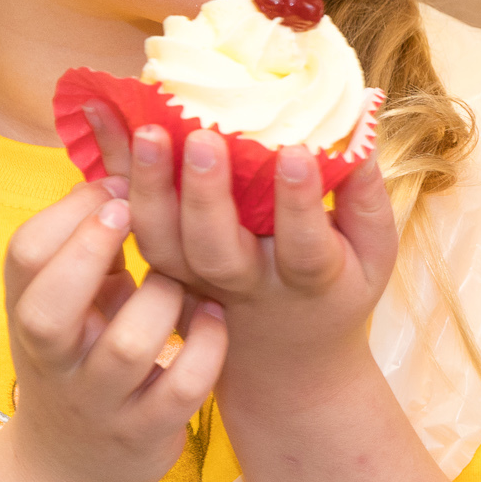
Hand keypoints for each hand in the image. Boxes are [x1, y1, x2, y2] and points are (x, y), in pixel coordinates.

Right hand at [0, 181, 227, 481]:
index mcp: (31, 309)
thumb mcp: (71, 290)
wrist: (75, 462)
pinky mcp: (145, 430)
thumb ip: (90, 225)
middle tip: (132, 216)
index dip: (72, 212)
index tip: (118, 189)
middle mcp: (55, 357)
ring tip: (190, 281)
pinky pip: (181, 387)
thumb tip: (115, 123)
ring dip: (166, 301)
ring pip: (128, 345)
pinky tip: (217, 317)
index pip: (25, 253)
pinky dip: (206, 347)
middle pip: (46, 309)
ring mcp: (98, 398)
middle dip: (89, 253)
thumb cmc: (82, 347)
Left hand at [97, 108, 400, 392]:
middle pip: (214, 249)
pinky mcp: (163, 269)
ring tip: (145, 129)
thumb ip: (365, 194)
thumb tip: (362, 117)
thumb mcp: (373, 255)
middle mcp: (243, 285)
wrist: (284, 364)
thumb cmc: (338, 291)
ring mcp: (194, 281)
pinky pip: (136, 224)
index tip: (295, 151)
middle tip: (201, 136)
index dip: (299, 203)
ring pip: (163, 244)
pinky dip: (116, 174)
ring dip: (149, 186)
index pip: (304, 248)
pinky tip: (107, 121)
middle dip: (205, 193)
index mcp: (306, 282)